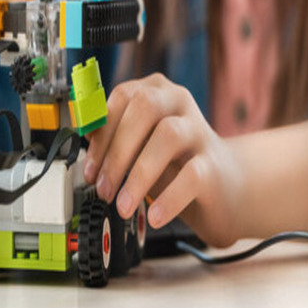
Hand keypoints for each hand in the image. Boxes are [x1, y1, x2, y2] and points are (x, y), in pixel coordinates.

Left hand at [82, 73, 243, 247]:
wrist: (224, 185)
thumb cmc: (174, 163)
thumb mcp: (138, 146)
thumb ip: (112, 139)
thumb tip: (83, 143)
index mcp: (156, 91)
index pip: (123, 97)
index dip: (101, 133)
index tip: (89, 168)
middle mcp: (179, 102)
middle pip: (145, 108)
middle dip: (117, 151)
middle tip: (103, 188)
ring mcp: (200, 130)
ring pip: (168, 136)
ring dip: (138, 175)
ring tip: (123, 205)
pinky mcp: (215, 163)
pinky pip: (191, 175)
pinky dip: (168, 198)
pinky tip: (154, 216)